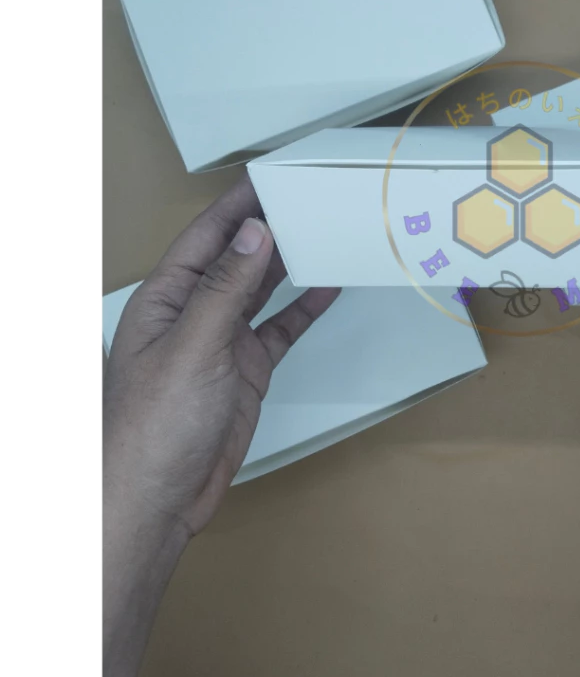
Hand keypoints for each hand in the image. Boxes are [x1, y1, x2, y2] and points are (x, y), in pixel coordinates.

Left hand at [103, 177, 338, 676]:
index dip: (235, 206)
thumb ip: (226, 290)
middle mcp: (192, 313)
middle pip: (235, 258)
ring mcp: (221, 342)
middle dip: (267, 228)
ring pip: (260, 290)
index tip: (271, 176)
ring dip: (288, 264)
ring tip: (323, 231)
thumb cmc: (156, 425)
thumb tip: (254, 233)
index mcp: (165, 299)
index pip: (205, 238)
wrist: (157, 500)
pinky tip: (327, 289)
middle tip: (309, 197)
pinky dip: (303, 310)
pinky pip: (279, 330)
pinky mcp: (245, 370)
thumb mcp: (193, 348)